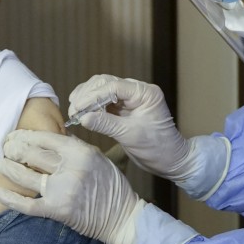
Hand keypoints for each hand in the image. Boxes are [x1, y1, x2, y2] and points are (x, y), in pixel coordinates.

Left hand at [0, 130, 143, 243]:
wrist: (122, 217)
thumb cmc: (112, 186)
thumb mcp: (98, 157)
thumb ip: (76, 146)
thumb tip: (54, 137)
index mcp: (81, 152)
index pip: (46, 138)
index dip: (26, 136)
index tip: (16, 135)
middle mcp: (70, 169)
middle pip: (32, 154)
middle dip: (14, 149)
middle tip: (5, 147)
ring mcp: (62, 190)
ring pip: (26, 176)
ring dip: (8, 168)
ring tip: (0, 162)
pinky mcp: (57, 210)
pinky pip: (27, 204)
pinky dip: (9, 198)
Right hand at [69, 75, 230, 198]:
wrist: (170, 160)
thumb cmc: (158, 148)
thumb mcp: (130, 136)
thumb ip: (106, 124)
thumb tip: (83, 118)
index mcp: (145, 93)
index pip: (113, 86)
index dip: (93, 96)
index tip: (78, 108)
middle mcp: (138, 91)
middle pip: (106, 83)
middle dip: (88, 95)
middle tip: (74, 111)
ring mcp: (130, 99)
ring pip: (102, 89)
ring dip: (87, 98)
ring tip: (75, 111)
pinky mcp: (124, 108)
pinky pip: (104, 101)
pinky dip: (91, 105)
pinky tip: (81, 112)